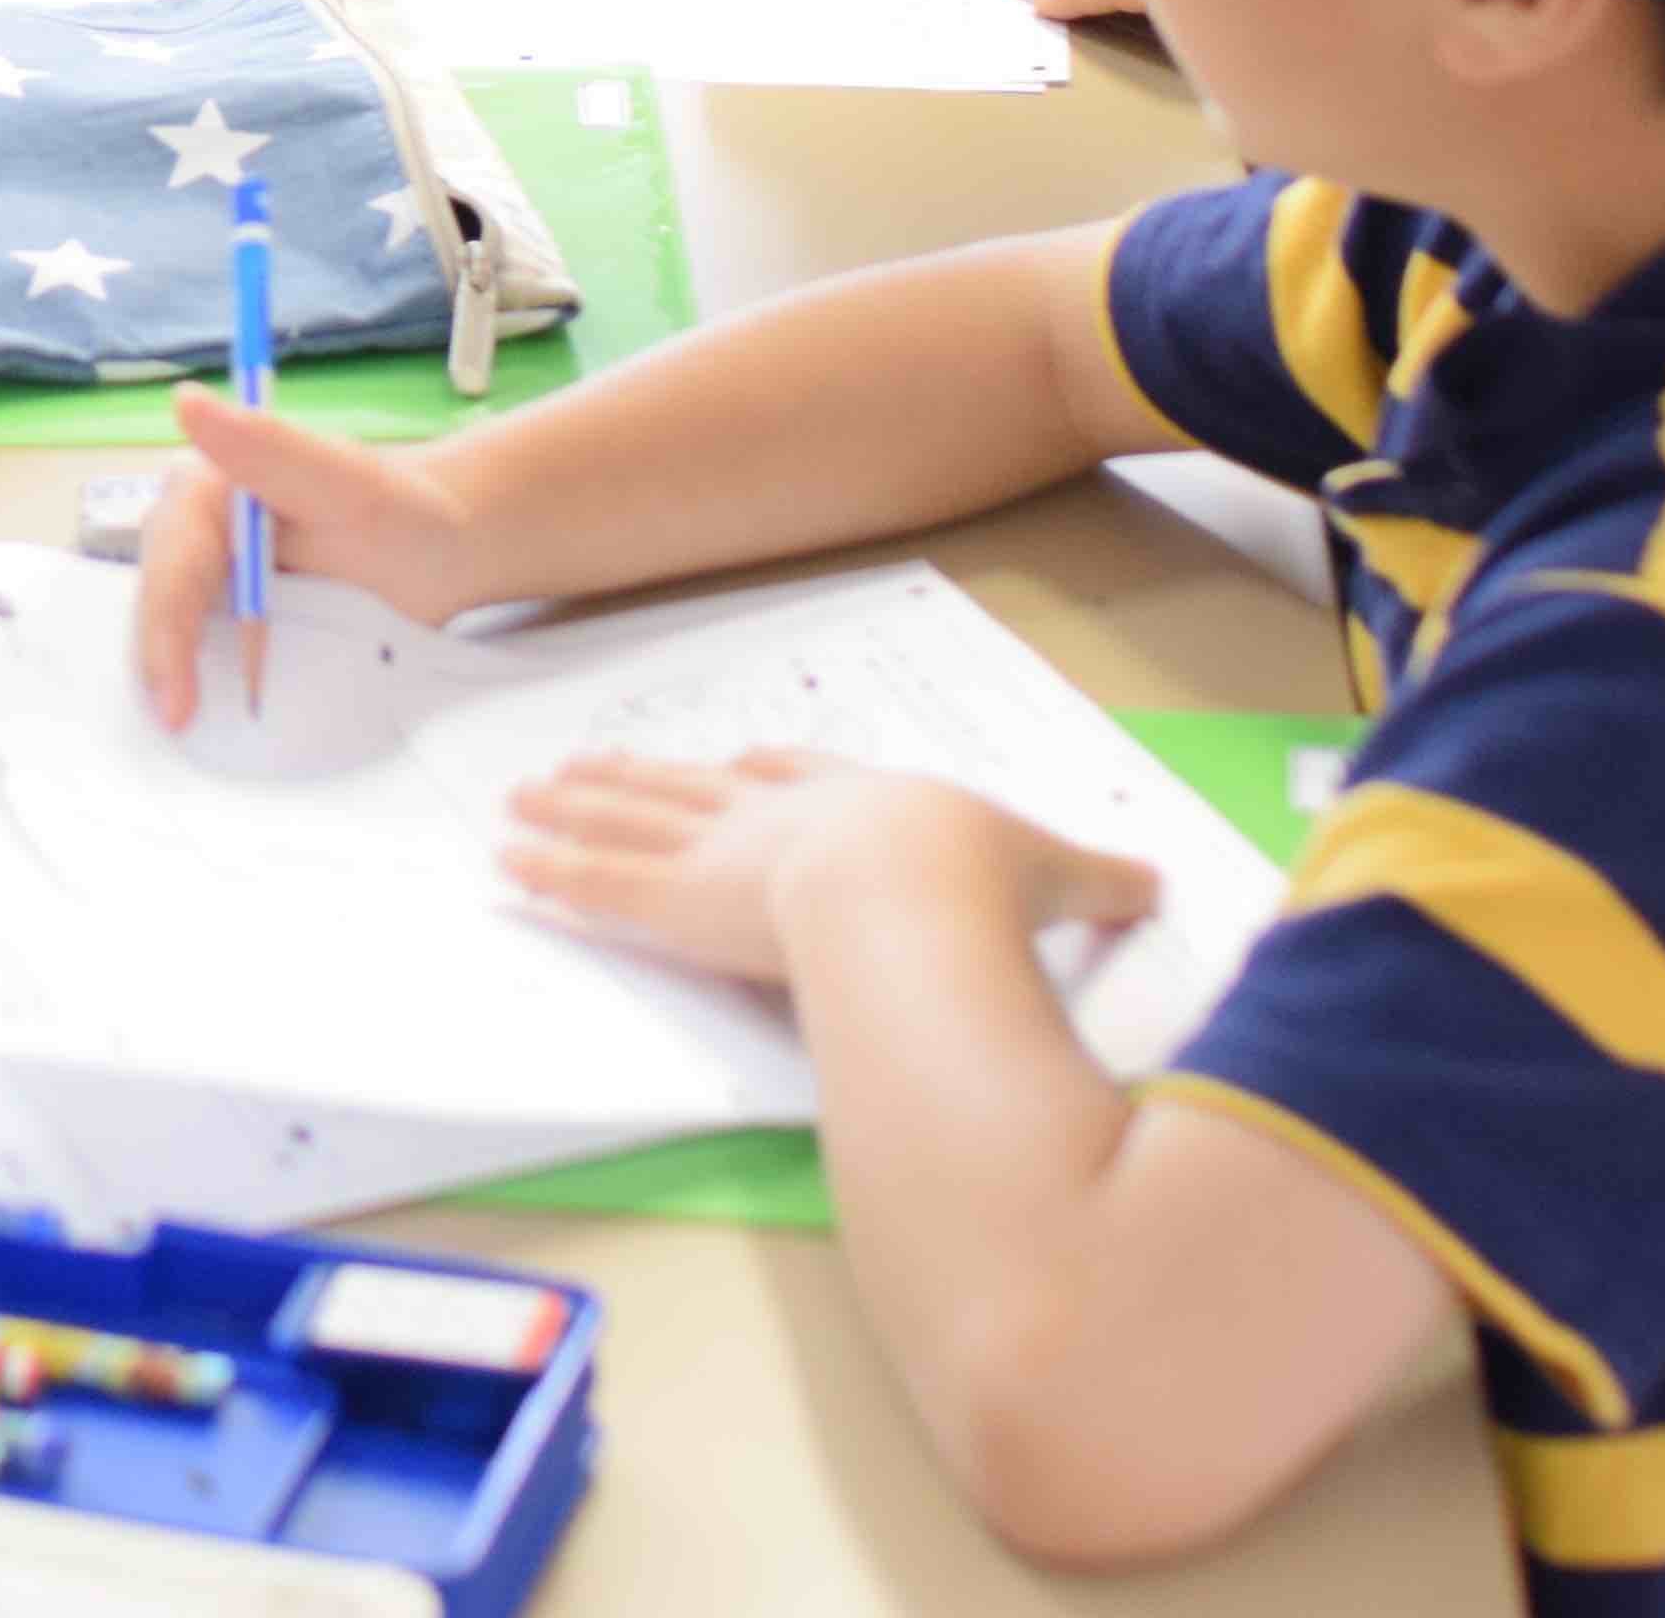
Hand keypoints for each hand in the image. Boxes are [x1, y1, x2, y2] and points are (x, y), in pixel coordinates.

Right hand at [130, 395, 490, 729]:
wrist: (443, 552)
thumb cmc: (404, 512)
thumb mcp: (350, 484)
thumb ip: (272, 447)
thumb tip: (187, 400)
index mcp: (209, 490)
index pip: (170, 564)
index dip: (165, 633)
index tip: (178, 701)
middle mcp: (196, 531)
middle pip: (159, 603)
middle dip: (160, 663)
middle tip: (180, 726)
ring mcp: (211, 580)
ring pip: (169, 631)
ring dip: (173, 680)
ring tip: (187, 731)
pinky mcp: (229, 619)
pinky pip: (200, 654)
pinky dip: (201, 687)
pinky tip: (210, 723)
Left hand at [499, 748, 1158, 990]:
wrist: (918, 886)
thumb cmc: (979, 881)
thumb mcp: (1055, 875)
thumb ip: (1096, 881)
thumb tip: (1156, 880)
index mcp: (858, 801)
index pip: (794, 776)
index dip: (762, 771)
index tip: (737, 763)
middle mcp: (775, 816)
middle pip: (691, 788)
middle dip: (637, 778)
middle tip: (585, 764)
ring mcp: (719, 854)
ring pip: (628, 823)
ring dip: (571, 812)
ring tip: (520, 801)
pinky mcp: (678, 901)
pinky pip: (596, 882)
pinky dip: (549, 870)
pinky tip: (508, 864)